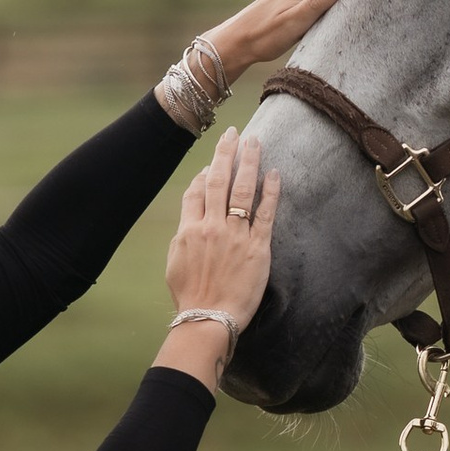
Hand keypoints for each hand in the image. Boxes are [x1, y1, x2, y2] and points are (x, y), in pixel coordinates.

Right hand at [157, 129, 280, 385]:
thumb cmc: (191, 296)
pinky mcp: (258, 247)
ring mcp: (235, 235)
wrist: (209, 318)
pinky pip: (266, 213)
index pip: (196, 191)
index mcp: (189, 230)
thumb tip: (191, 217)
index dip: (204, 174)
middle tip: (234, 133)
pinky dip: (270, 191)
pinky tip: (274, 173)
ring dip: (248, 162)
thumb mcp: (175, 262)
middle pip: (218, 181)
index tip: (212, 163)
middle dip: (226, 153)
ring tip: (254, 140)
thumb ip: (183, 235)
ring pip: (242, 189)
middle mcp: (212, 227)